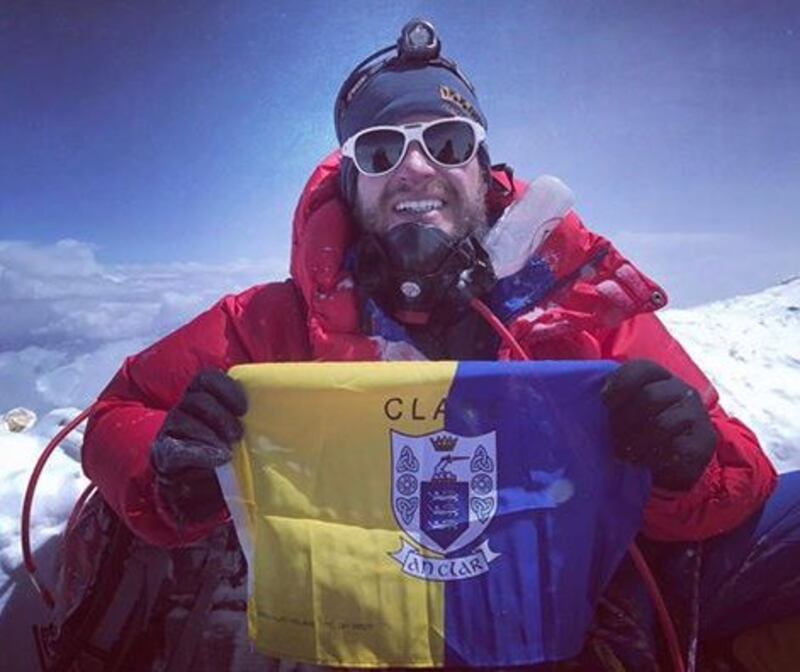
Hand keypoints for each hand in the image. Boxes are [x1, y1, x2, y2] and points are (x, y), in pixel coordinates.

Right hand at [151, 369, 246, 523]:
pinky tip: (217, 459)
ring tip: (228, 452)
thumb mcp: (241, 432)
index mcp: (202, 396)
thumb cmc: (227, 453)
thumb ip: (251, 420)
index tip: (243, 408)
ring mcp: (171, 430)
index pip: (207, 379)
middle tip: (238, 435)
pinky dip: (199, 453)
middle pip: (197, 399)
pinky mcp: (163, 454)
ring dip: (209, 435)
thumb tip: (277, 412)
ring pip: (183, 419)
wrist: (198, 490)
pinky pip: (175, 448)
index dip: (226, 388)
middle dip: (220, 416)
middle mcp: (184, 408)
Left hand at [601, 359, 715, 490]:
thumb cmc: (638, 426)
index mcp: (659, 375)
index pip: (642, 369)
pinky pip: (677, 448)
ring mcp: (696, 414)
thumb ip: (604, 395)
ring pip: (663, 424)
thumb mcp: (622, 406)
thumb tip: (564, 389)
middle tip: (612, 437)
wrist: (675, 456)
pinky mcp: (704, 441)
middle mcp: (681, 389)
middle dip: (625, 420)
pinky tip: (643, 462)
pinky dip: (654, 458)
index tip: (604, 402)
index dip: (620, 384)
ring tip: (623, 453)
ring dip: (636, 442)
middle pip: (651, 397)